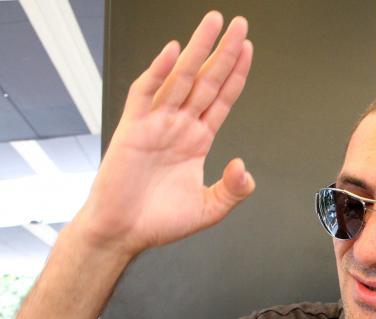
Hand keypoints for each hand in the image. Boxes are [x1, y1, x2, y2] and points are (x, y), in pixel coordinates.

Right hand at [76, 11, 254, 255]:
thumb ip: (233, 190)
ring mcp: (157, 123)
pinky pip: (147, 92)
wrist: (124, 233)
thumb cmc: (159, 221)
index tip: (247, 50)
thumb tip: (245, 169)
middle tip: (238, 24)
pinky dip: (159, 71)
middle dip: (223, 52)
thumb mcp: (210, 209)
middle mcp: (179, 126)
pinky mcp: (133, 128)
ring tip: (212, 25)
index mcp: (197, 140)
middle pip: (207, 80)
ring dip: (198, 51)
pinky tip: (174, 52)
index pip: (222, 98)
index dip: (236, 74)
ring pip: (182, 79)